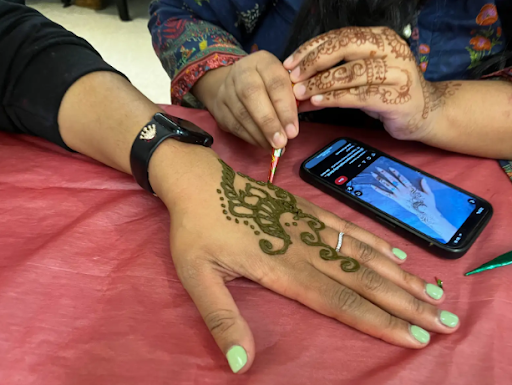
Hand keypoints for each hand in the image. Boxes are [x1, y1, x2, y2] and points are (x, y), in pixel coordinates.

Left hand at [150, 143, 458, 373]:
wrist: (199, 182)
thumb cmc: (196, 231)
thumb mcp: (197, 277)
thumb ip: (221, 318)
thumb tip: (240, 364)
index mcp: (281, 269)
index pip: (338, 301)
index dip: (377, 320)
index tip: (413, 335)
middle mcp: (304, 249)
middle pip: (362, 280)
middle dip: (404, 303)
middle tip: (443, 319)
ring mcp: (308, 227)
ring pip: (362, 255)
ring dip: (398, 276)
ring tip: (431, 291)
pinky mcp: (306, 212)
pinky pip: (347, 229)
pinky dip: (374, 243)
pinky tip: (395, 256)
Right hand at [192, 51, 298, 149]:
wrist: (236, 84)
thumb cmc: (270, 86)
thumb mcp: (285, 82)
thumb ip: (296, 97)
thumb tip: (303, 116)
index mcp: (263, 61)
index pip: (275, 82)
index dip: (285, 108)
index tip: (293, 130)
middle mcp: (241, 71)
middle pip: (252, 95)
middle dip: (269, 122)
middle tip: (281, 142)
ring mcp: (226, 89)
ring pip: (241, 113)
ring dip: (260, 134)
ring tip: (274, 146)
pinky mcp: (219, 107)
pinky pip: (234, 125)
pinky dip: (250, 138)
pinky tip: (263, 144)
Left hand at [283, 27, 460, 140]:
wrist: (427, 112)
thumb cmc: (387, 92)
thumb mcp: (359, 80)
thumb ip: (331, 77)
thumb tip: (295, 85)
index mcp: (380, 37)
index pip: (340, 36)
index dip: (312, 48)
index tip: (289, 62)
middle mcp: (390, 48)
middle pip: (346, 46)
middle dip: (314, 61)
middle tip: (293, 77)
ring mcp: (397, 71)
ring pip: (351, 72)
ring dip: (321, 83)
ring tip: (299, 93)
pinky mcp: (398, 96)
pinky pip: (360, 95)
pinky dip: (335, 98)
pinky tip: (318, 102)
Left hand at [370, 167, 455, 241]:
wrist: (425, 212)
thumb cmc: (428, 203)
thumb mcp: (428, 193)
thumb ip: (425, 186)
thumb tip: (422, 179)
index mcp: (411, 188)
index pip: (401, 178)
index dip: (395, 172)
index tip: (390, 167)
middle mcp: (404, 190)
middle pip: (392, 180)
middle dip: (384, 173)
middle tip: (378, 168)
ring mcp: (399, 195)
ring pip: (388, 185)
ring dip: (380, 179)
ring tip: (374, 174)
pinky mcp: (397, 200)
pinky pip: (386, 194)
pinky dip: (379, 190)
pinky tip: (373, 186)